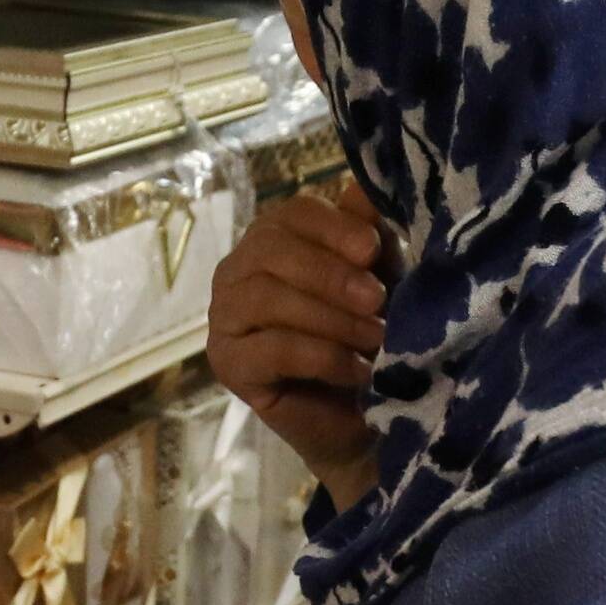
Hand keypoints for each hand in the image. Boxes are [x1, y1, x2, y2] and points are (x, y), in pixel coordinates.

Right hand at [212, 185, 388, 511]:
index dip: (333, 227)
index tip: (372, 250)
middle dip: (330, 274)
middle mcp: (238, 272)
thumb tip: (365, 188)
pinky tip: (355, 370)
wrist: (366, 416)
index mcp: (273, 239)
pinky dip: (321, 357)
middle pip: (271, 251)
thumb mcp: (380, 277)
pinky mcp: (228, 365)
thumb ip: (368, 233)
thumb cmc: (370, 337)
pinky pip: (271, 349)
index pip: (291, 213)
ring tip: (376, 338)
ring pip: (268, 299)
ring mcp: (226, 318)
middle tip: (378, 300)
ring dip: (330, 318)